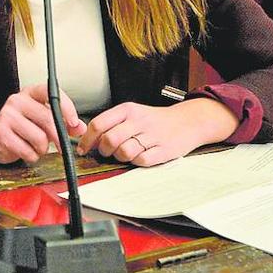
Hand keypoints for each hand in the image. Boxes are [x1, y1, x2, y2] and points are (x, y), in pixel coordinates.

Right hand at [0, 83, 85, 164]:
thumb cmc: (23, 129)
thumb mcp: (44, 122)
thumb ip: (64, 123)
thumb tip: (80, 128)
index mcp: (29, 93)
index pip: (50, 93)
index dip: (66, 107)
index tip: (74, 123)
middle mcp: (16, 100)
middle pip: (47, 119)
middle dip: (58, 137)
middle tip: (61, 147)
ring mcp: (6, 115)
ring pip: (39, 138)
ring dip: (42, 149)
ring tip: (35, 147)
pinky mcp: (0, 133)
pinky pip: (27, 151)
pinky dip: (31, 156)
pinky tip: (25, 151)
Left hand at [78, 97, 237, 166]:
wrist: (188, 122)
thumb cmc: (155, 120)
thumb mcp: (132, 114)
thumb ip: (111, 124)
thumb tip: (88, 140)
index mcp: (127, 110)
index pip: (98, 124)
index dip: (87, 140)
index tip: (83, 149)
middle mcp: (139, 121)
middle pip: (109, 140)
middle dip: (104, 151)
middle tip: (109, 152)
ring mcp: (152, 135)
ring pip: (124, 152)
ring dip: (121, 157)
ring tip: (128, 153)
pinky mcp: (164, 150)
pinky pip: (141, 161)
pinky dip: (137, 162)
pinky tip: (142, 156)